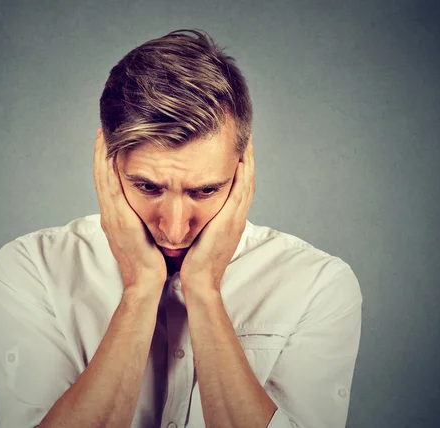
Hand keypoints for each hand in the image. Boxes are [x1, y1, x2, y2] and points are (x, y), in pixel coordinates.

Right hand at [93, 128, 166, 290]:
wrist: (146, 283)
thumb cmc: (150, 262)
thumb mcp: (145, 236)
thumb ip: (144, 221)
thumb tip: (154, 208)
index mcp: (117, 218)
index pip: (109, 184)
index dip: (106, 163)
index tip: (109, 144)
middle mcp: (111, 215)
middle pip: (101, 177)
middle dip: (101, 153)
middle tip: (102, 131)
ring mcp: (112, 217)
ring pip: (103, 179)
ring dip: (101, 156)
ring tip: (103, 135)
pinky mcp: (118, 220)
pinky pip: (110, 189)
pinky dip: (107, 170)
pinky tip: (109, 154)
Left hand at [180, 135, 254, 292]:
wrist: (199, 281)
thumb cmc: (195, 261)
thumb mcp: (201, 234)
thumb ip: (202, 219)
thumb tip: (191, 206)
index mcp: (230, 218)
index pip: (239, 185)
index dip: (241, 165)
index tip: (238, 146)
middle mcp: (236, 217)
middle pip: (248, 180)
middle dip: (248, 156)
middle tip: (246, 134)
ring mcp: (235, 220)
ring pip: (247, 184)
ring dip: (248, 161)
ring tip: (246, 140)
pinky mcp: (229, 223)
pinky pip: (240, 196)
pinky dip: (243, 178)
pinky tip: (240, 161)